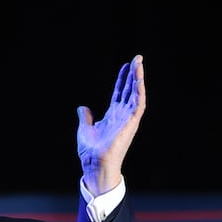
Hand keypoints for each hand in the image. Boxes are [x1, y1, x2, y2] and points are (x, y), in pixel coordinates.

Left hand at [76, 55, 145, 195]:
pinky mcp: (131, 123)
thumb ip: (85, 117)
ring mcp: (128, 119)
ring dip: (138, 79)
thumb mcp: (85, 129)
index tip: (126, 66)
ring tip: (139, 64)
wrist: (94, 163)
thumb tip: (82, 108)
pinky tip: (139, 79)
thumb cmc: (91, 151)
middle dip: (134, 74)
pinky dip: (140, 92)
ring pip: (136, 94)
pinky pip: (138, 105)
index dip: (123, 79)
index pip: (120, 93)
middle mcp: (122, 115)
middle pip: (130, 90)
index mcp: (113, 115)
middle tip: (138, 58)